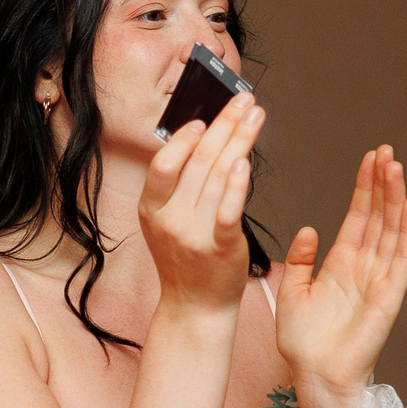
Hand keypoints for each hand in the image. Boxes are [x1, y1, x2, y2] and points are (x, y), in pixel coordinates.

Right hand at [138, 97, 262, 314]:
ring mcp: (193, 235)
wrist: (195, 307)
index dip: (184, 138)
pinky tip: (245, 162)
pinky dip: (236, 186)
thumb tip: (202, 141)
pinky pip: (228, 212)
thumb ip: (178, 188)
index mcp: (151, 210)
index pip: (164, 164)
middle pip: (197, 162)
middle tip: (243, 100)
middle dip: (223, 125)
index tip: (205, 117)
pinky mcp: (219, 249)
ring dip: (239, 141)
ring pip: (216, 178)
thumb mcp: (167, 222)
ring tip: (255, 117)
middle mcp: (169, 220)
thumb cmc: (186, 261)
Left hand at [276, 146, 406, 407]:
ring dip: (395, 198)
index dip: (364, 188)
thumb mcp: (293, 291)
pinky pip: (402, 257)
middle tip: (386, 151)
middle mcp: (365, 267)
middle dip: (382, 184)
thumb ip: (300, 260)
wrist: (314, 377)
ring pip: (392, 229)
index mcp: (341, 264)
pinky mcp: (389, 295)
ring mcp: (380, 279)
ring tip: (397, 166)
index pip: (358, 217)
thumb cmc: (303, 342)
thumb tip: (310, 229)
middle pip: (379, 217)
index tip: (369, 158)